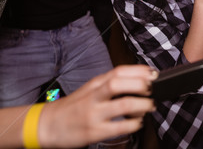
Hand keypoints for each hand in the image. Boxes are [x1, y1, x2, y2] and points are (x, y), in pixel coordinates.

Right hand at [41, 65, 156, 147]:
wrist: (49, 124)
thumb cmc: (75, 106)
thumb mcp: (90, 89)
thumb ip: (110, 84)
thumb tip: (138, 80)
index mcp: (95, 83)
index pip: (118, 71)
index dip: (138, 70)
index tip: (153, 73)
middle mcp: (94, 96)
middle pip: (119, 83)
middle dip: (140, 85)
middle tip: (151, 90)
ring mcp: (94, 114)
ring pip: (123, 105)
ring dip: (142, 105)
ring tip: (149, 106)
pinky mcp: (94, 132)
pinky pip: (120, 127)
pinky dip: (134, 124)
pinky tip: (137, 123)